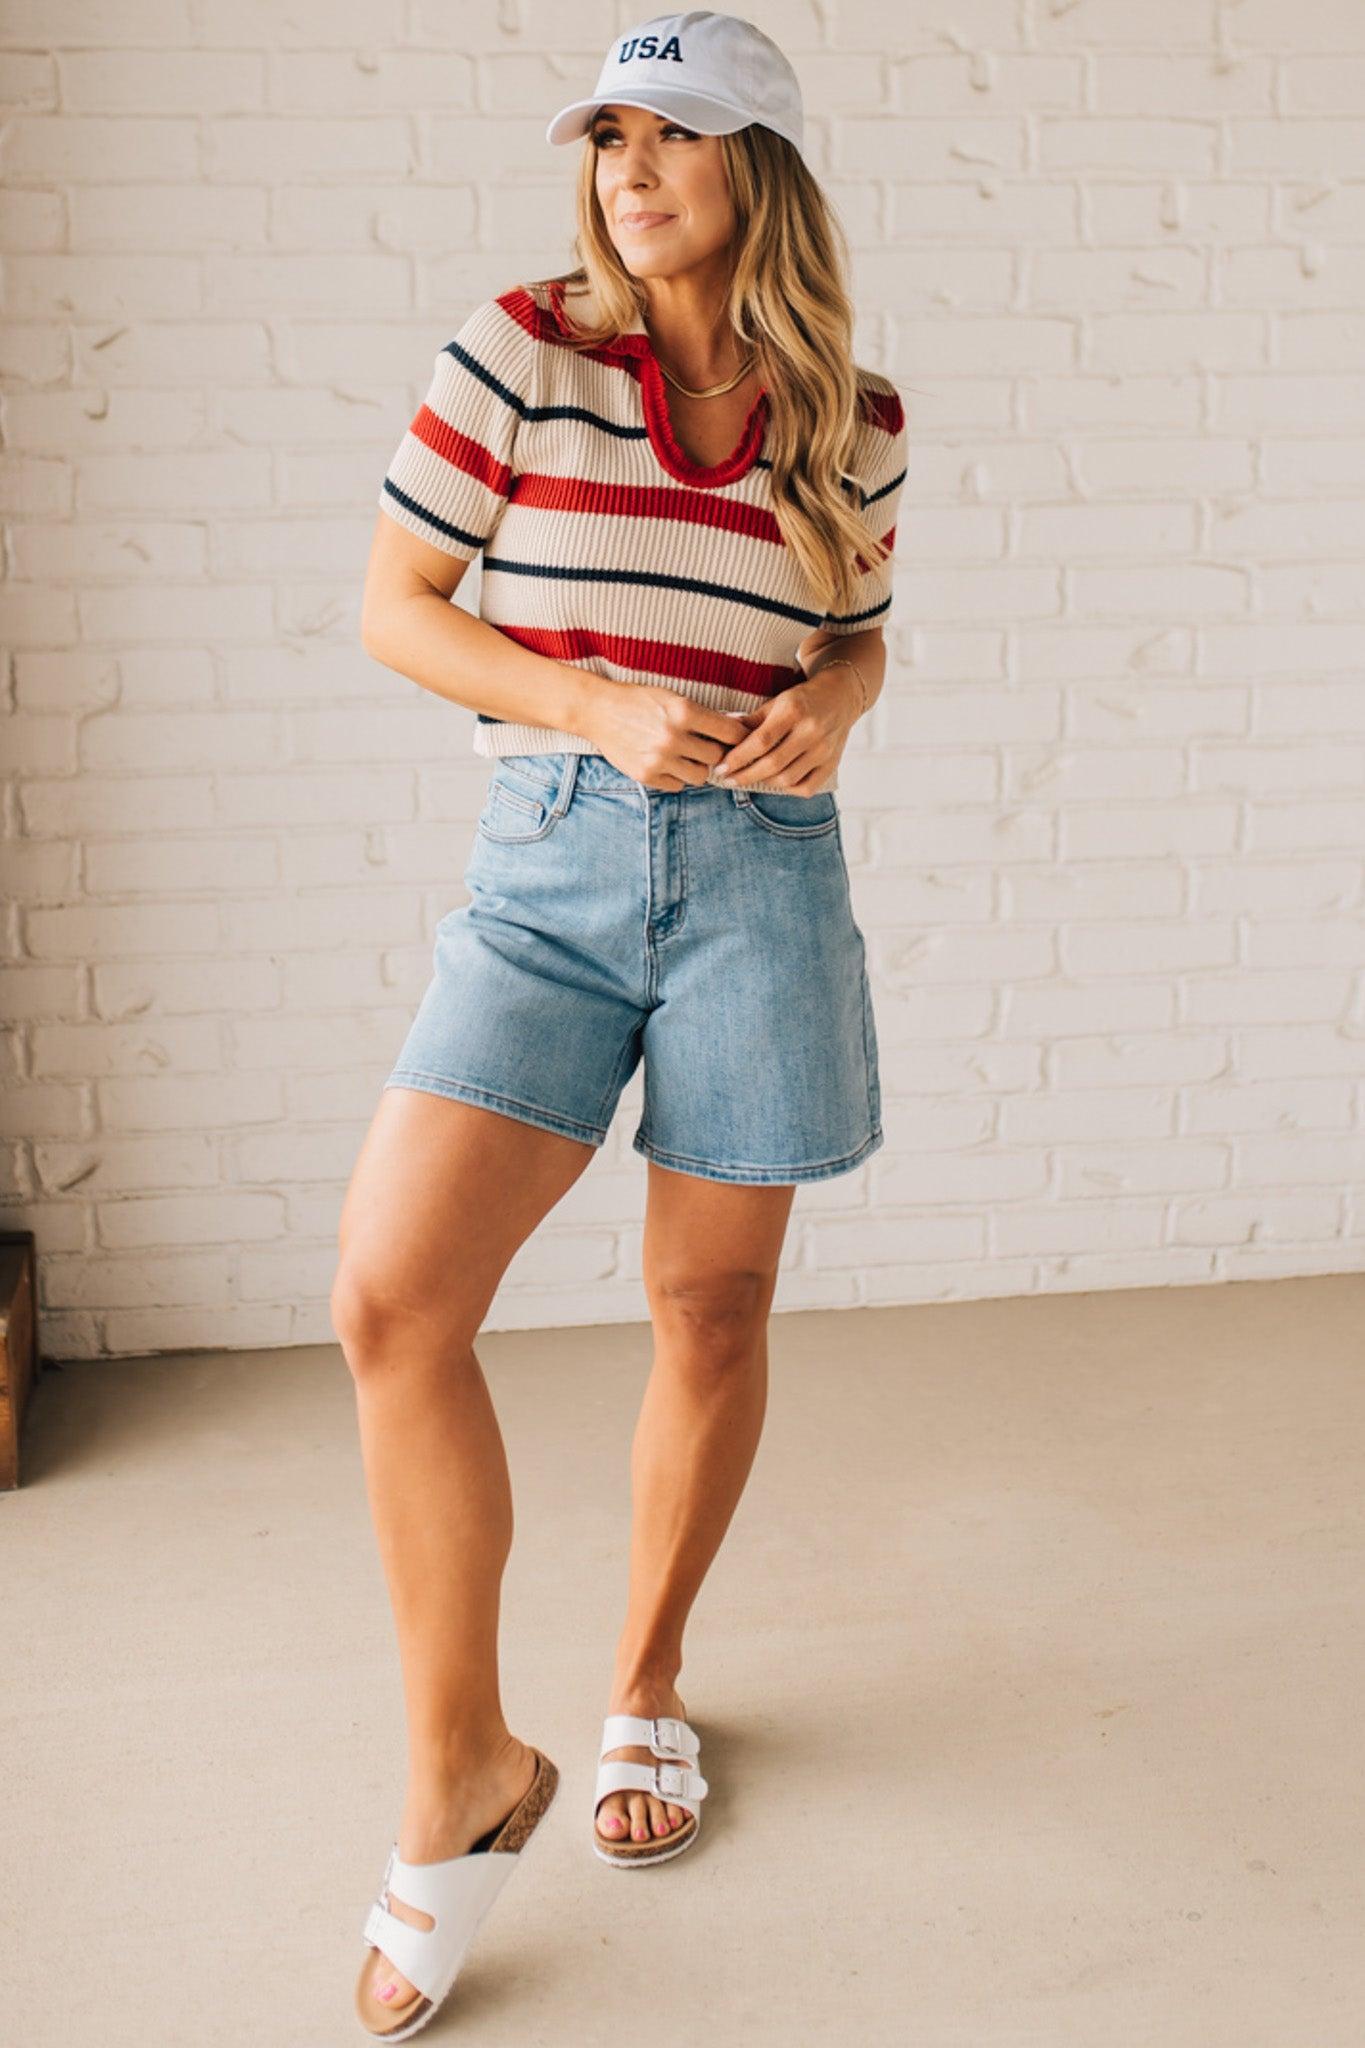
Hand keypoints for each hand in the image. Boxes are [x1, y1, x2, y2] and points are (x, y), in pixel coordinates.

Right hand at [577, 677, 753, 788]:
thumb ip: (703, 715)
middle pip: (716, 757)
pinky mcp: (646, 775)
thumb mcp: (672, 698)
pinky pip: (678, 786)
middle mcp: (673, 737)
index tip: (740, 740)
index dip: (740, 737)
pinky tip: (668, 763)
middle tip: (707, 746)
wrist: (598, 711)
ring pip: (700, 776)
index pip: (730, 732)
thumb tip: (738, 726)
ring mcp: (659, 759)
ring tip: (687, 756)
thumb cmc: (639, 700)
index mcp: (683, 711)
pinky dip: (677, 777)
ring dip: (698, 767)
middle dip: (715, 752)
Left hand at [713, 667, 862, 792]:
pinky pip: (806, 788)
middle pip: (773, 764)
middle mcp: (811, 731)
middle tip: (728, 780)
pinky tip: (776, 782)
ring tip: (750, 778)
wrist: (840, 697)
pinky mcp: (832, 764)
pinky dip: (788, 789)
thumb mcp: (776, 702)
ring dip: (763, 782)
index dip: (738, 758)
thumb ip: (751, 721)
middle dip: (745, 776)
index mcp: (794, 710)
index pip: (761, 741)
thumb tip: (722, 736)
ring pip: (787, 779)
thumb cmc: (801, 700)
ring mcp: (824, 750)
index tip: (721, 768)